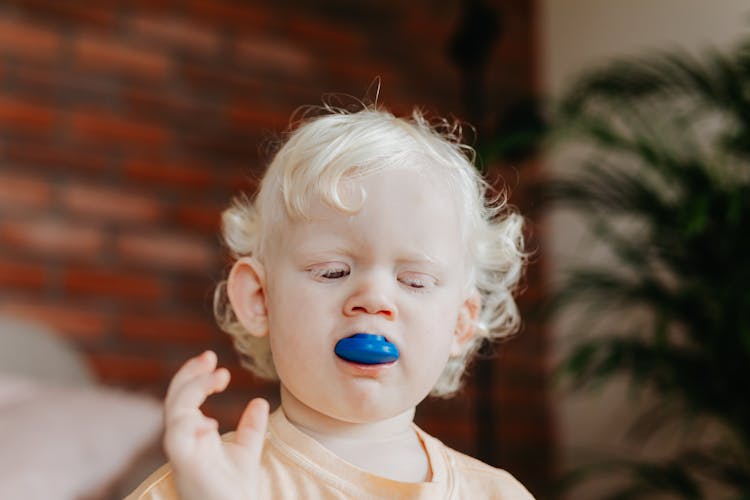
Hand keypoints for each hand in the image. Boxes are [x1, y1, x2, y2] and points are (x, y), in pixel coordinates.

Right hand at [163, 351, 268, 499]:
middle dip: (189, 374)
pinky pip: (176, 436)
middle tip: (209, 356)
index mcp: (194, 435)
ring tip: (221, 377)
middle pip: (175, 398)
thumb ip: (251, 428)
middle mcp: (183, 440)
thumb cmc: (234, 491)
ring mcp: (181, 451)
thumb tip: (259, 401)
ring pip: (174, 411)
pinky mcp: (183, 464)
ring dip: (194, 388)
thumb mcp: (248, 453)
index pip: (186, 398)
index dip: (196, 377)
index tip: (215, 361)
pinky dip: (190, 424)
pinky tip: (210, 424)